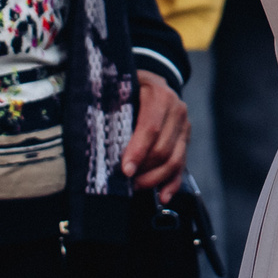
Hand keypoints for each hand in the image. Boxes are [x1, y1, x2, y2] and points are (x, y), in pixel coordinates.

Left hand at [120, 69, 189, 191]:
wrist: (148, 82)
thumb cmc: (126, 87)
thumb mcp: (118, 88)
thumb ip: (109, 104)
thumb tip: (93, 130)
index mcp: (159, 95)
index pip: (150, 128)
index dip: (138, 151)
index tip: (125, 170)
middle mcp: (177, 109)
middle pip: (163, 148)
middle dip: (144, 169)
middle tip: (125, 181)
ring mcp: (184, 125)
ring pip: (174, 159)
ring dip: (155, 179)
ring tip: (136, 187)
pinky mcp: (185, 139)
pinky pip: (182, 165)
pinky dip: (173, 183)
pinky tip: (162, 196)